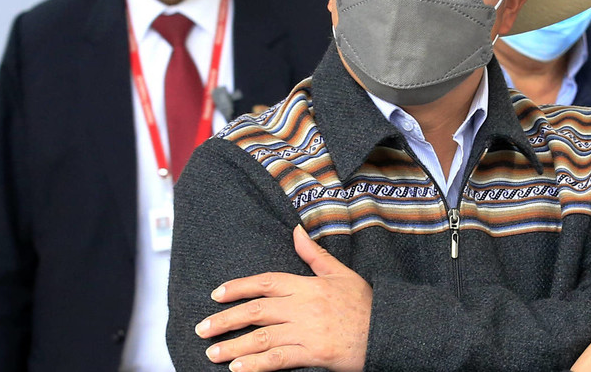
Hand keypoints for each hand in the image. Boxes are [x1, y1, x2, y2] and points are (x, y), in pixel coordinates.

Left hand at [195, 225, 371, 371]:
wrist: (388, 330)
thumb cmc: (365, 303)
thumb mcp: (340, 273)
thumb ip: (314, 255)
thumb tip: (295, 232)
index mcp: (308, 285)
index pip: (266, 282)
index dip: (238, 287)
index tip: (217, 295)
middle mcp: (304, 306)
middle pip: (257, 310)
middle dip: (225, 319)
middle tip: (202, 328)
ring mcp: (308, 331)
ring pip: (262, 337)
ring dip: (234, 345)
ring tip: (211, 352)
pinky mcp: (314, 354)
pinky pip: (279, 359)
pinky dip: (257, 365)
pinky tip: (238, 369)